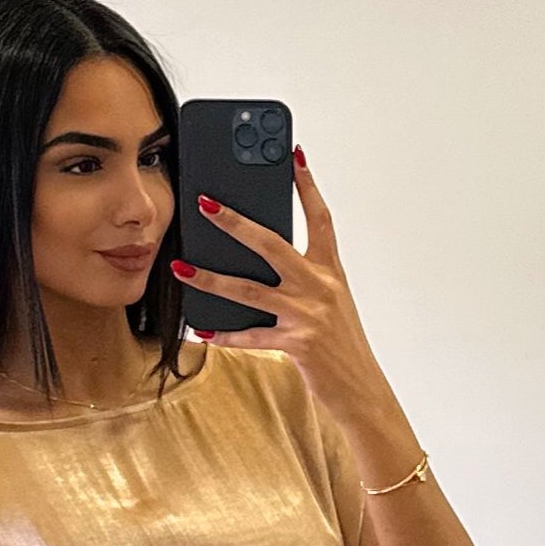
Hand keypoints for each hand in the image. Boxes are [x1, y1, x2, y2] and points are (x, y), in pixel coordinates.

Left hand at [169, 146, 389, 424]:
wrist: (362, 390)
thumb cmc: (343, 347)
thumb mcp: (331, 304)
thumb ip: (305, 281)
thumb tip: (263, 262)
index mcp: (331, 271)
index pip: (320, 219)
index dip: (307, 186)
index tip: (293, 155)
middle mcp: (320, 287)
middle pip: (271, 244)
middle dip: (235, 223)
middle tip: (206, 204)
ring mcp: (307, 314)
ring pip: (249, 290)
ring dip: (211, 279)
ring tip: (182, 267)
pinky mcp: (297, 343)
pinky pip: (251, 337)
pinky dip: (225, 335)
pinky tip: (202, 329)